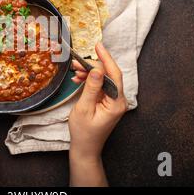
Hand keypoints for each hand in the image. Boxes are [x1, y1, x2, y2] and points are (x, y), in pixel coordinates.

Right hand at [68, 42, 127, 185]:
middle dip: (92, 66)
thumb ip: (91, 87)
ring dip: (89, 73)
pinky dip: (89, 80)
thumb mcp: (84, 108)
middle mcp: (119, 100)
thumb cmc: (84, 132)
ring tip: (74, 70)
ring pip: (103, 79)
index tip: (98, 46)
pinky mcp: (107, 101)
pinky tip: (78, 79)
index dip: (106, 58)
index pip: (114, 74)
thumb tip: (96, 69)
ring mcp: (113, 101)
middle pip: (108, 75)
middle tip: (76, 62)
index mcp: (117, 103)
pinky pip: (99, 85)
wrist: (85, 148)